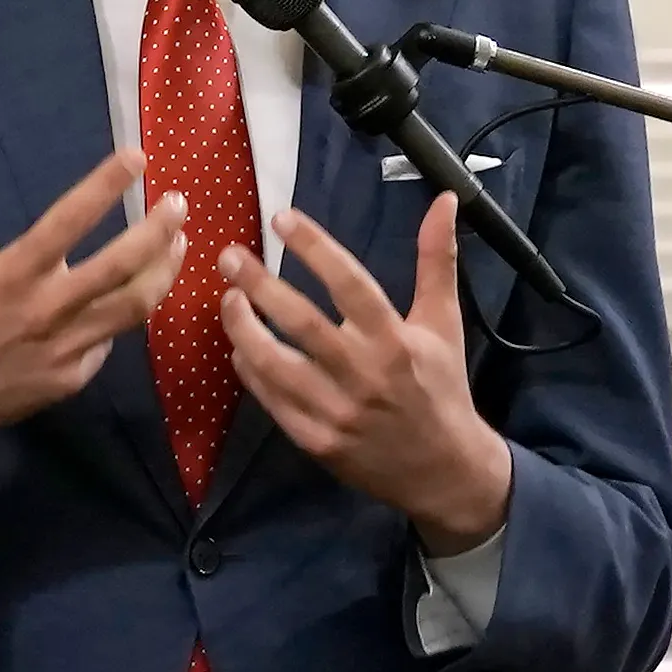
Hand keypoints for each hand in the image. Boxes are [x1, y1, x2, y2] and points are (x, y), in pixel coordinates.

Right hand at [0, 124, 189, 474]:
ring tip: (179, 244)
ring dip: (163, 272)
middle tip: (179, 204)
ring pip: (133, 308)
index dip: (105, 185)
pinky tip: (132, 295)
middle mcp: (48, 309)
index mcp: (15, 272)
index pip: (69, 220)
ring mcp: (65, 348)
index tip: (137, 157)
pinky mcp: (72, 378)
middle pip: (121, 268)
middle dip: (158, 232)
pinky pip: (109, 341)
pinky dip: (123, 315)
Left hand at [217, 193, 512, 551]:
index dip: (314, 247)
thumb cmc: (441, 387)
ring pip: (277, 366)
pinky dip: (251, 373)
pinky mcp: (317, 441)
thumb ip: (436, 260)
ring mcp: (337, 411)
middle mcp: (364, 374)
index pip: (349, 284)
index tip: (281, 219)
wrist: (444, 471)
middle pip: (302, 323)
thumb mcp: (444, 322)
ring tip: (226, 299)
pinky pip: (273, 402)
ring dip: (243, 330)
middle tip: (229, 256)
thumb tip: (445, 200)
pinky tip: (237, 349)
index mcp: (396, 340)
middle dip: (260, 286)